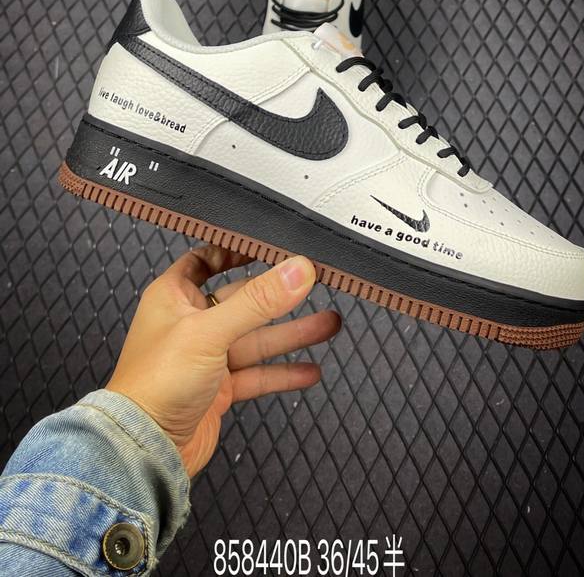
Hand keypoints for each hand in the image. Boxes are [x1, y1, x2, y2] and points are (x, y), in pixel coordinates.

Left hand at [106, 246, 339, 475]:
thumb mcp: (210, 331)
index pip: (205, 260)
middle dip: (280, 296)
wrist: (143, 451)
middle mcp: (190, 323)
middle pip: (242, 300)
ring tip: (329, 325)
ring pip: (255, 339)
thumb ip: (258, 300)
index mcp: (174, 297)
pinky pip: (257, 375)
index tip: (268, 245)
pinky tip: (310, 371)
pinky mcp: (218, 389)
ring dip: (291, 334)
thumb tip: (299, 270)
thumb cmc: (156, 384)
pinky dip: (282, 372)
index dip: (234, 251)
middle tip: (315, 285)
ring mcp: (205, 358)